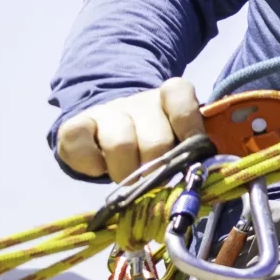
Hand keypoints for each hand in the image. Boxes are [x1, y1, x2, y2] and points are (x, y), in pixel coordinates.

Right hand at [56, 78, 201, 180]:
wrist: (109, 132)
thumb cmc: (154, 142)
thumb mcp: (177, 141)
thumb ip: (192, 152)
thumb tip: (202, 176)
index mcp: (169, 98)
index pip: (180, 95)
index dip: (189, 126)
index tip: (194, 154)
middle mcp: (140, 101)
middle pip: (156, 139)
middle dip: (157, 171)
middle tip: (155, 184)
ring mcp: (107, 111)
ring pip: (120, 144)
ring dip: (126, 173)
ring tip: (129, 183)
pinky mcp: (77, 125)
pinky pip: (79, 143)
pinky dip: (91, 164)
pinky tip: (99, 168)